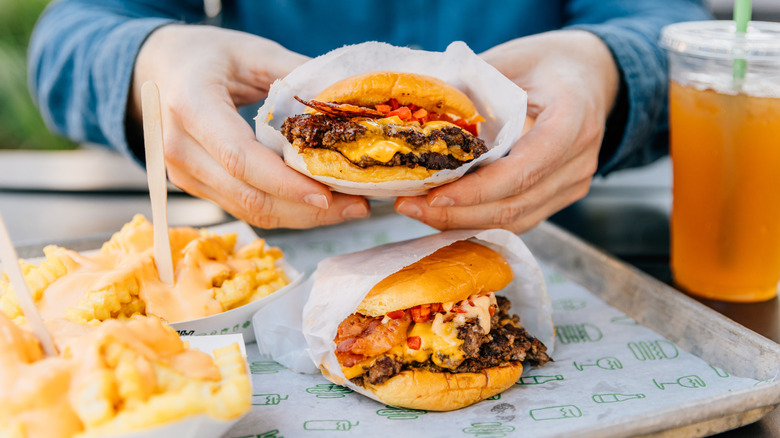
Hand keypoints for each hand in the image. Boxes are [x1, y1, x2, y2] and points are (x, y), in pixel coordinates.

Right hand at [131, 25, 369, 227]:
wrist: (158, 67)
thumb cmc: (206, 55)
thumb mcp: (252, 52)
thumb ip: (296, 76)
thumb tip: (345, 106)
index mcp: (191, 105)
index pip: (240, 159)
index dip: (285, 183)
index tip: (328, 195)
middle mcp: (178, 147)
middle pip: (247, 195)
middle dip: (306, 209)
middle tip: (356, 207)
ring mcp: (181, 172)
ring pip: (248, 210)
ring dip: (301, 216)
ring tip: (347, 208)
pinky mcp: (193, 186)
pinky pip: (243, 208)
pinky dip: (284, 210)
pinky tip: (318, 204)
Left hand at [395, 30, 618, 231]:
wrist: (588, 74)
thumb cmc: (547, 62)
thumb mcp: (509, 59)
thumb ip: (472, 88)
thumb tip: (419, 118)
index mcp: (572, 119)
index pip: (523, 169)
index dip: (477, 190)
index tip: (435, 196)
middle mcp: (579, 159)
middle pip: (515, 204)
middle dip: (458, 213)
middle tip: (409, 207)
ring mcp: (574, 182)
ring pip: (516, 220)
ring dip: (463, 222)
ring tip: (418, 212)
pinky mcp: (562, 195)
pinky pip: (519, 218)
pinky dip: (479, 220)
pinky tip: (444, 213)